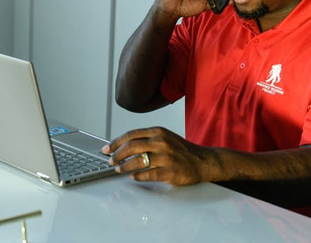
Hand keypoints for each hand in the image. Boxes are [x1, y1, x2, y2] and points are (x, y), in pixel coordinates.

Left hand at [102, 127, 216, 185]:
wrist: (203, 161)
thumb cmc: (182, 150)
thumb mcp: (165, 137)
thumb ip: (147, 139)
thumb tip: (124, 146)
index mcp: (158, 132)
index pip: (131, 135)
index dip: (116, 142)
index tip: (107, 149)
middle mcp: (161, 142)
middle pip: (131, 147)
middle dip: (117, 155)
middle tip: (110, 161)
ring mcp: (165, 157)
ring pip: (137, 161)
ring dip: (124, 167)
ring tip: (119, 170)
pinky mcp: (169, 171)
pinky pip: (148, 174)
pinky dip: (137, 176)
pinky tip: (133, 177)